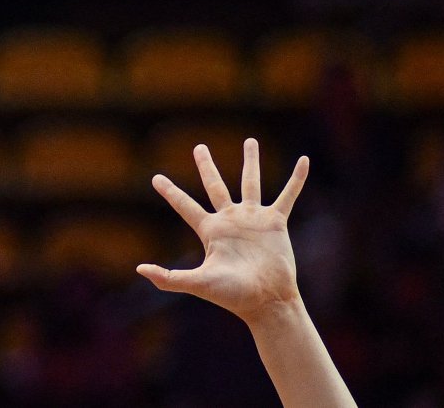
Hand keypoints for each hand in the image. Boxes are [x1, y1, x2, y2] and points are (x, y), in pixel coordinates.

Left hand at [137, 138, 308, 324]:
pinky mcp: (276, 223)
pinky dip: (296, 179)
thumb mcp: (198, 283)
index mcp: (210, 230)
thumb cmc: (232, 295)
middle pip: (214, 185)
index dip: (170, 192)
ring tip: (250, 141)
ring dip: (250, 162)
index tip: (155, 178)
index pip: (184, 206)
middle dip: (206, 166)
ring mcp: (253, 219)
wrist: (266, 301)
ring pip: (250, 183)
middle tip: (199, 147)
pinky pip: (287, 195)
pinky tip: (304, 161)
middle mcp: (230, 220)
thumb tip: (139, 269)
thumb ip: (168, 277)